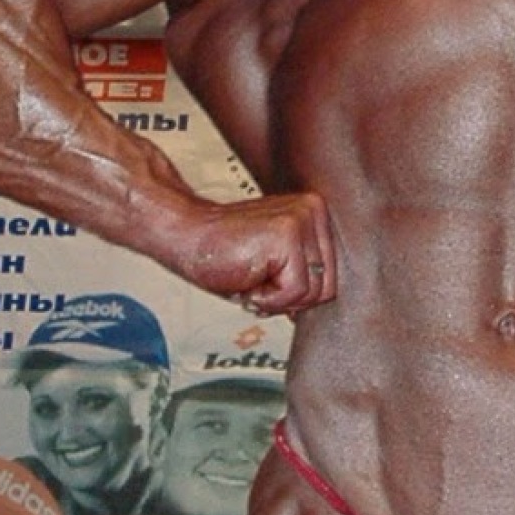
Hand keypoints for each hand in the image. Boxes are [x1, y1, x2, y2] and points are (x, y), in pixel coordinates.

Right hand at [182, 190, 337, 317]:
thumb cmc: (224, 255)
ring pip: (312, 294)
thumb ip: (305, 276)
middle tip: (254, 280)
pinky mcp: (288, 234)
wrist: (185, 236)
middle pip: (326, 289)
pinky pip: (294, 292)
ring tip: (249, 274)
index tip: (264, 279)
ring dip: (275, 299)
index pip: (329, 280)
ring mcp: (303, 219)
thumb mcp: (276, 267)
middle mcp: (314, 210)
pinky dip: (266, 298)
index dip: (294, 295)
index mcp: (315, 214)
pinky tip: (246, 276)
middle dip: (287, 299)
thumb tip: (324, 303)